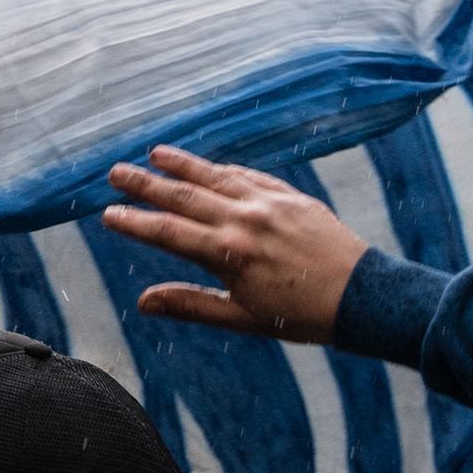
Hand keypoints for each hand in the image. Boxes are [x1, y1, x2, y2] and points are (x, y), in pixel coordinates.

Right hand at [100, 146, 370, 342]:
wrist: (365, 297)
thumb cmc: (303, 316)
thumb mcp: (243, 318)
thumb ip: (191, 305)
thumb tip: (144, 302)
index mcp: (229, 254)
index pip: (167, 232)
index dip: (134, 222)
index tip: (108, 214)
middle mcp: (244, 221)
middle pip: (183, 196)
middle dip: (145, 183)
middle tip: (115, 172)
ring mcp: (268, 204)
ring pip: (214, 177)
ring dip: (181, 165)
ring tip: (154, 154)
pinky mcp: (290, 197)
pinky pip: (248, 175)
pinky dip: (223, 169)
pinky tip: (207, 165)